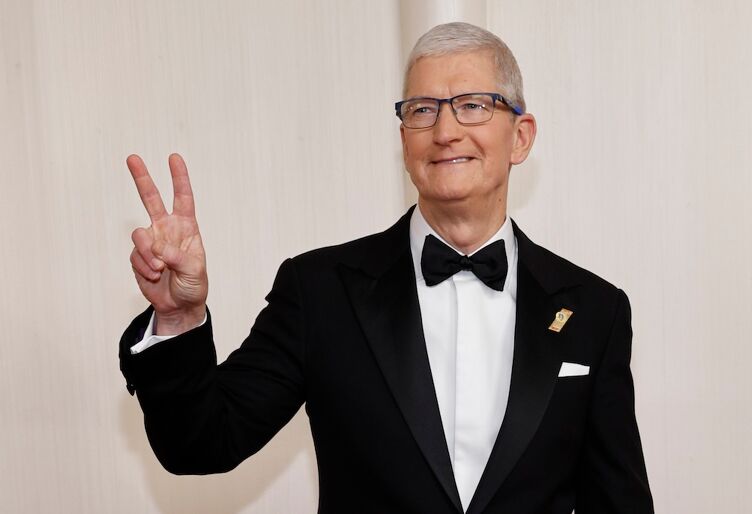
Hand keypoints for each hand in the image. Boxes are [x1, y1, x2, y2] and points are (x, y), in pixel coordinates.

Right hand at [127, 153, 207, 334]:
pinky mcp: (138, 256)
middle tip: (132, 158)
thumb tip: (156, 246)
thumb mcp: (194, 271)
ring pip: (139, 234)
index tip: (174, 158)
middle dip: (142, 178)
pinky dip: (144, 268)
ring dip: (148, 254)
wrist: (179, 305)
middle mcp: (167, 229)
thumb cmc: (193, 285)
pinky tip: (154, 276)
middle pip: (151, 199)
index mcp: (186, 227)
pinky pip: (135, 256)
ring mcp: (151, 241)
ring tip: (160, 269)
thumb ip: (177, 257)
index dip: (179, 178)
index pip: (183, 198)